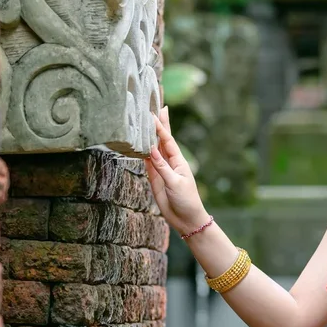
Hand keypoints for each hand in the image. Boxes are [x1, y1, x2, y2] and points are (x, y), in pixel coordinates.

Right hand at [144, 107, 207, 235]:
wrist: (186, 219)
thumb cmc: (186, 200)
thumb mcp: (175, 183)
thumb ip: (162, 167)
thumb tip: (151, 150)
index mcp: (178, 160)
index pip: (167, 140)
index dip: (161, 127)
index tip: (155, 113)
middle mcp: (169, 162)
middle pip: (163, 139)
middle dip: (160, 124)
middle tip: (157, 107)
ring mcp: (161, 169)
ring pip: (153, 149)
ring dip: (150, 136)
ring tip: (145, 121)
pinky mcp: (155, 179)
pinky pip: (147, 163)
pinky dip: (143, 153)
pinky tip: (139, 144)